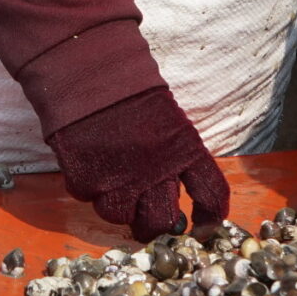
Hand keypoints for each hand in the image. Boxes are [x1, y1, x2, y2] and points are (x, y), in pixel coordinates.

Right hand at [45, 86, 229, 240]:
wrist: (85, 68)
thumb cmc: (128, 90)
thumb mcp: (167, 119)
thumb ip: (174, 155)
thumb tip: (172, 191)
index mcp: (184, 149)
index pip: (211, 193)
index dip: (210, 217)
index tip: (203, 226)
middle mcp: (155, 169)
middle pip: (164, 221)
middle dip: (158, 226)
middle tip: (150, 221)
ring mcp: (118, 177)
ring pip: (122, 216)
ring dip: (118, 207)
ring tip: (112, 186)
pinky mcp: (85, 178)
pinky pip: (89, 199)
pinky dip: (89, 188)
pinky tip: (89, 165)